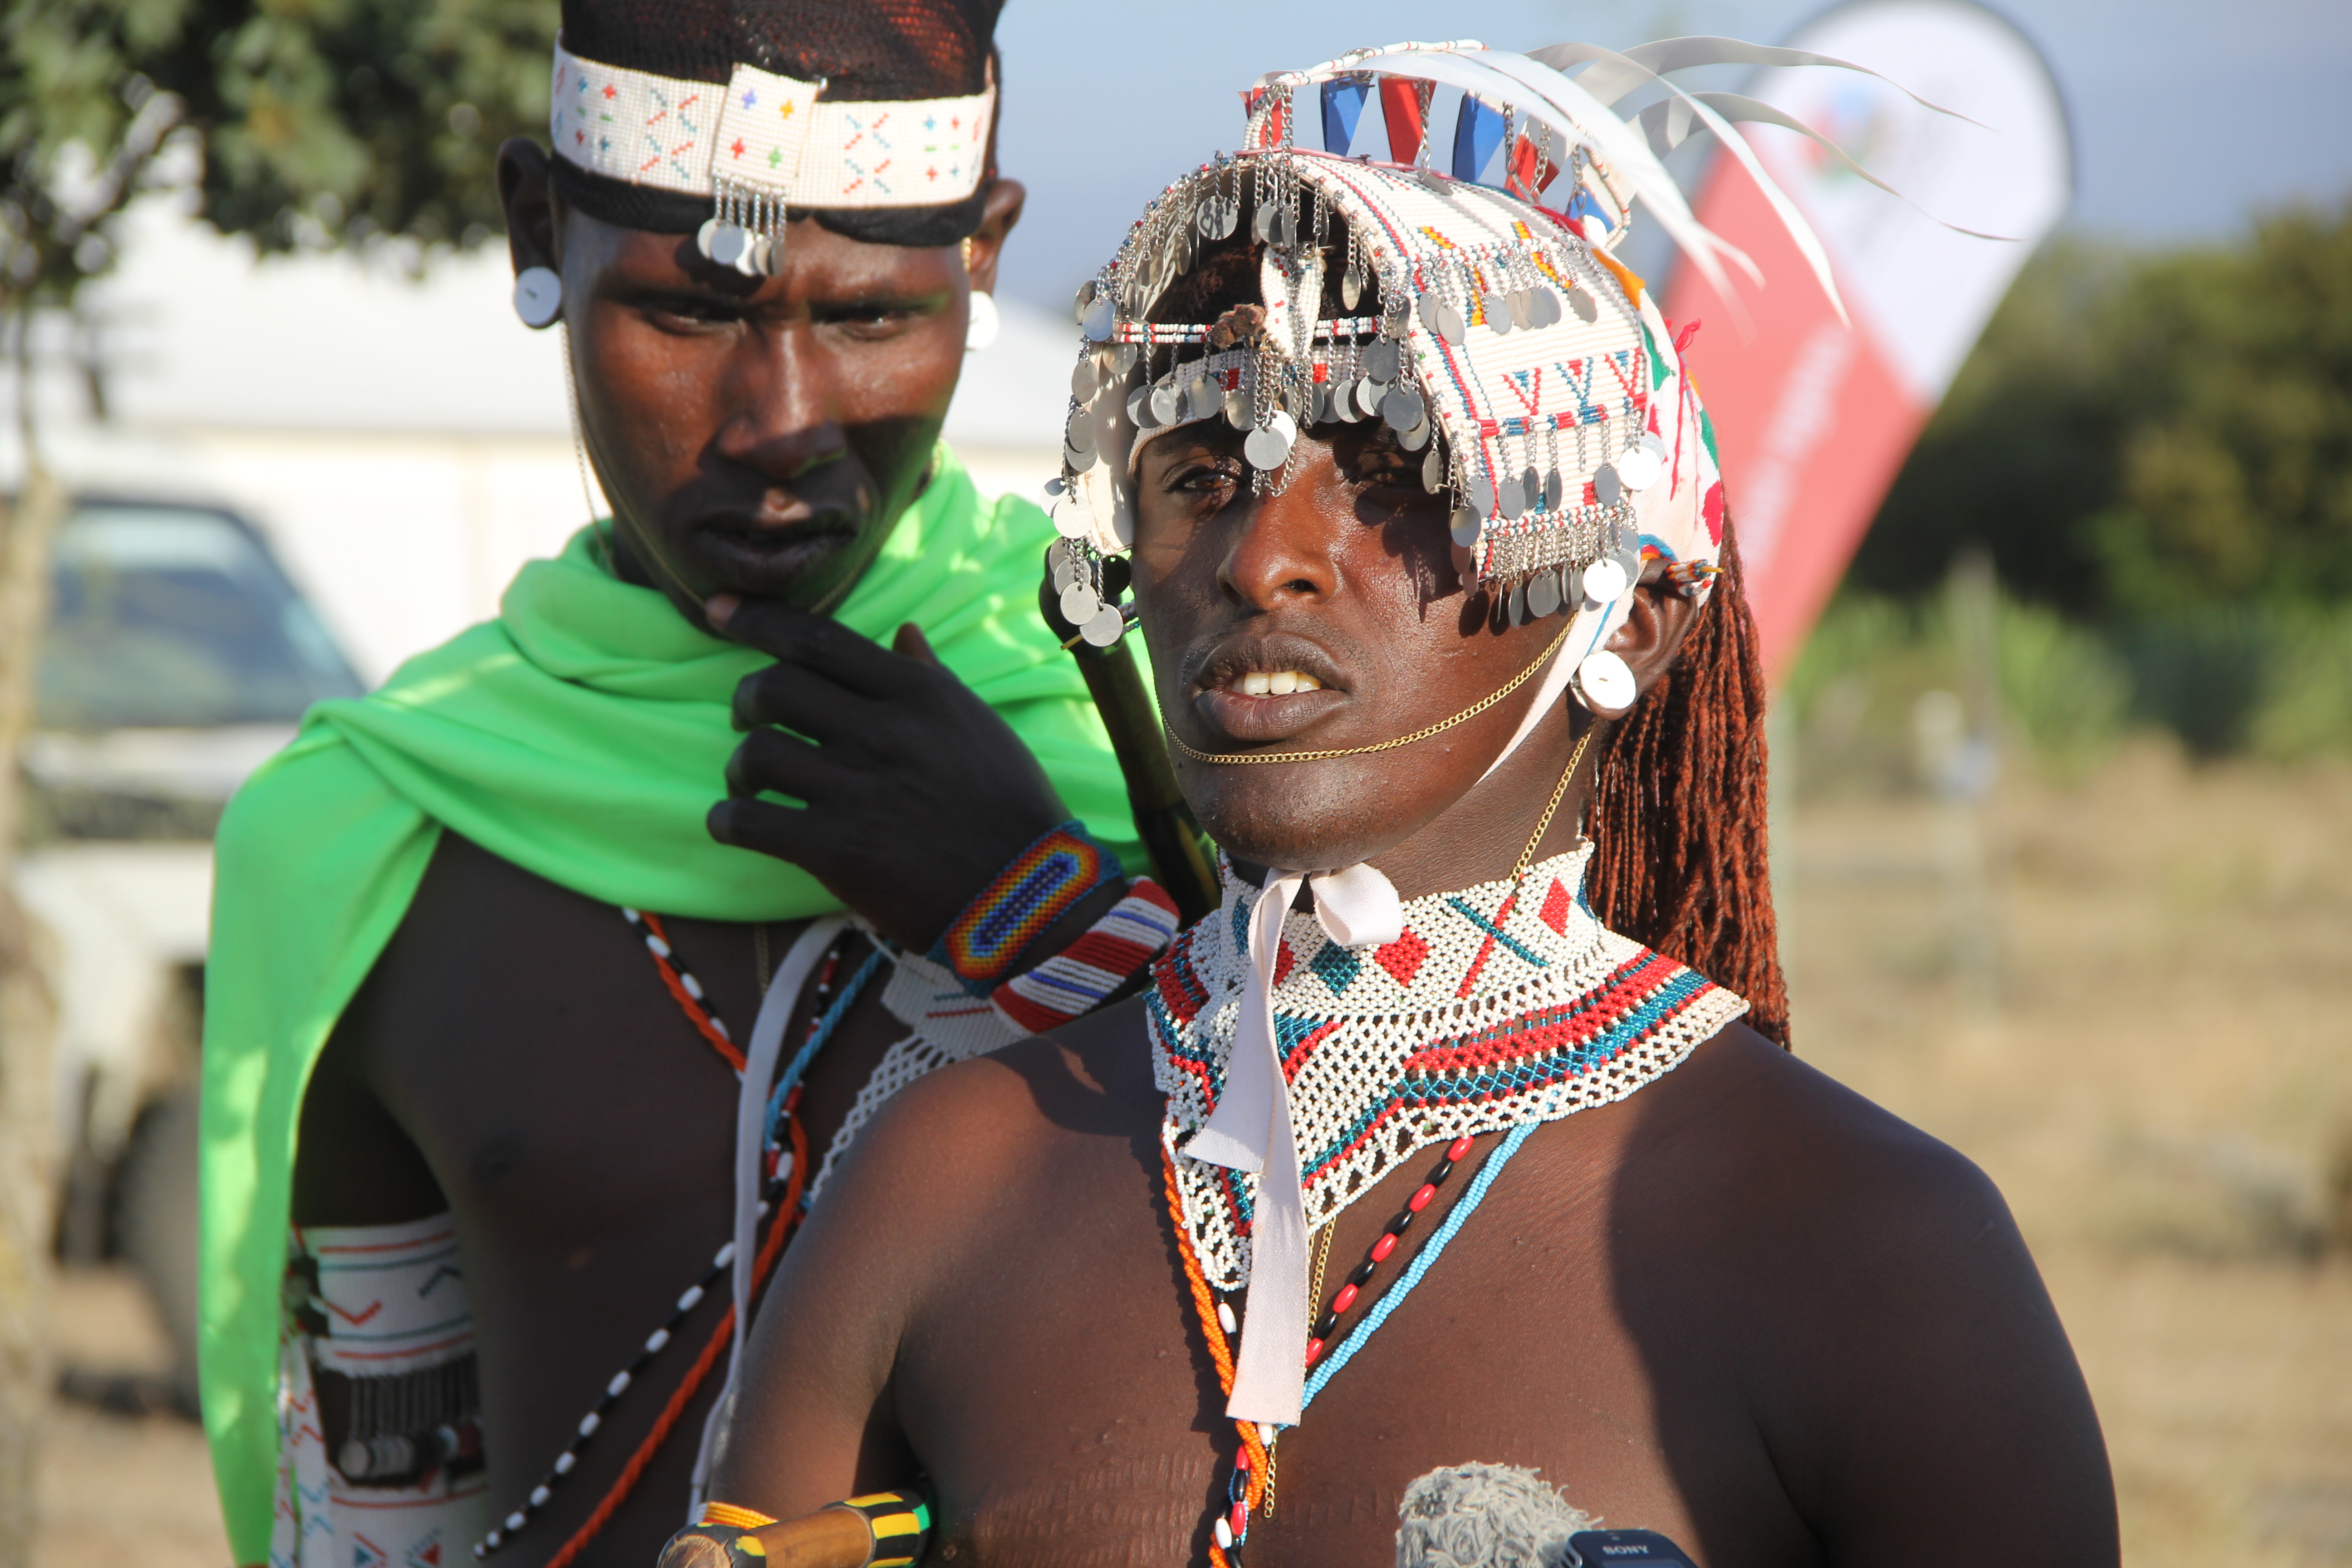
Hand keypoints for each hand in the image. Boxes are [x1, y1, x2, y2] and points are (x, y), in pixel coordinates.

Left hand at [705, 596, 1072, 950]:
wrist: (1026, 895)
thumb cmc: (1009, 807)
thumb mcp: (979, 727)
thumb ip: (932, 678)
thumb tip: (903, 631)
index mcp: (918, 695)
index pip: (819, 641)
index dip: (758, 620)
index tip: (717, 609)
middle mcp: (885, 734)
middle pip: (775, 688)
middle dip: (746, 699)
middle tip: (746, 718)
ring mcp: (858, 793)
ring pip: (759, 754)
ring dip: (740, 767)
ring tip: (749, 783)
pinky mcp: (837, 851)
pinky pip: (750, 823)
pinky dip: (728, 820)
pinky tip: (735, 823)